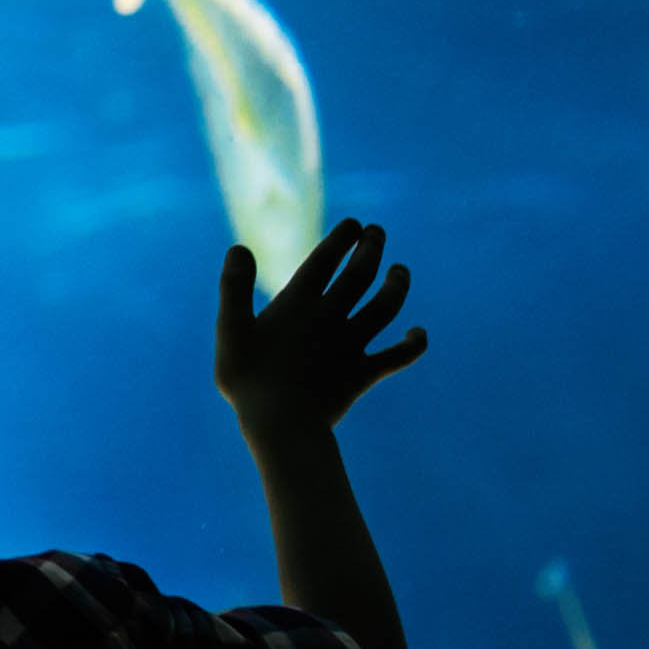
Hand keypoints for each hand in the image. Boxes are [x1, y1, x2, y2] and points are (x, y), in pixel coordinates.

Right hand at [218, 220, 426, 436]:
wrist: (282, 424)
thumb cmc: (248, 379)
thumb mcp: (230, 330)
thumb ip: (234, 287)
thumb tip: (239, 248)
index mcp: (298, 305)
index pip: (324, 261)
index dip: (340, 239)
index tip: (353, 224)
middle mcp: (330, 318)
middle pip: (359, 275)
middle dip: (371, 249)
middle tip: (377, 232)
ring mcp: (351, 345)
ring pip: (385, 307)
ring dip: (396, 286)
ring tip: (401, 270)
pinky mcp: (363, 373)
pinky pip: (397, 356)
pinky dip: (413, 344)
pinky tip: (419, 333)